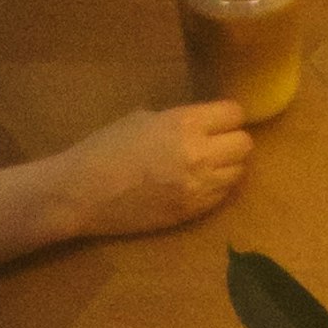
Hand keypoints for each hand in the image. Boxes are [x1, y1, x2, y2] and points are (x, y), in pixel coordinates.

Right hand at [36, 104, 254, 242]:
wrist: (83, 193)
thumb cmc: (106, 147)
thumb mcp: (144, 118)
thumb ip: (179, 120)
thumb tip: (202, 124)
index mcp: (185, 124)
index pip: (234, 114)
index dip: (227, 115)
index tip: (219, 119)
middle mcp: (199, 155)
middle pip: (244, 144)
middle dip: (233, 140)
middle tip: (216, 142)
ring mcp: (197, 188)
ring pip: (238, 173)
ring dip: (227, 166)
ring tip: (206, 164)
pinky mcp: (190, 213)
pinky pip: (221, 197)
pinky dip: (215, 188)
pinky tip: (196, 184)